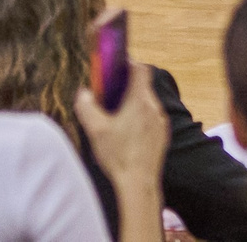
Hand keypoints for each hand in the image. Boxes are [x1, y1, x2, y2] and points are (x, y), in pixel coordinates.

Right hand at [76, 65, 167, 195]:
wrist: (139, 183)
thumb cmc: (118, 155)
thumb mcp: (96, 130)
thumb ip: (87, 107)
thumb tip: (83, 93)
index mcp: (140, 100)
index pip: (141, 69)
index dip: (129, 64)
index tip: (116, 67)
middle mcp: (155, 108)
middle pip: (142, 87)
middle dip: (126, 87)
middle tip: (109, 96)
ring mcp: (161, 122)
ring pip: (147, 104)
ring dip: (133, 105)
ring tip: (115, 117)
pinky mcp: (162, 135)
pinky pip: (151, 119)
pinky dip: (139, 119)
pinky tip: (126, 134)